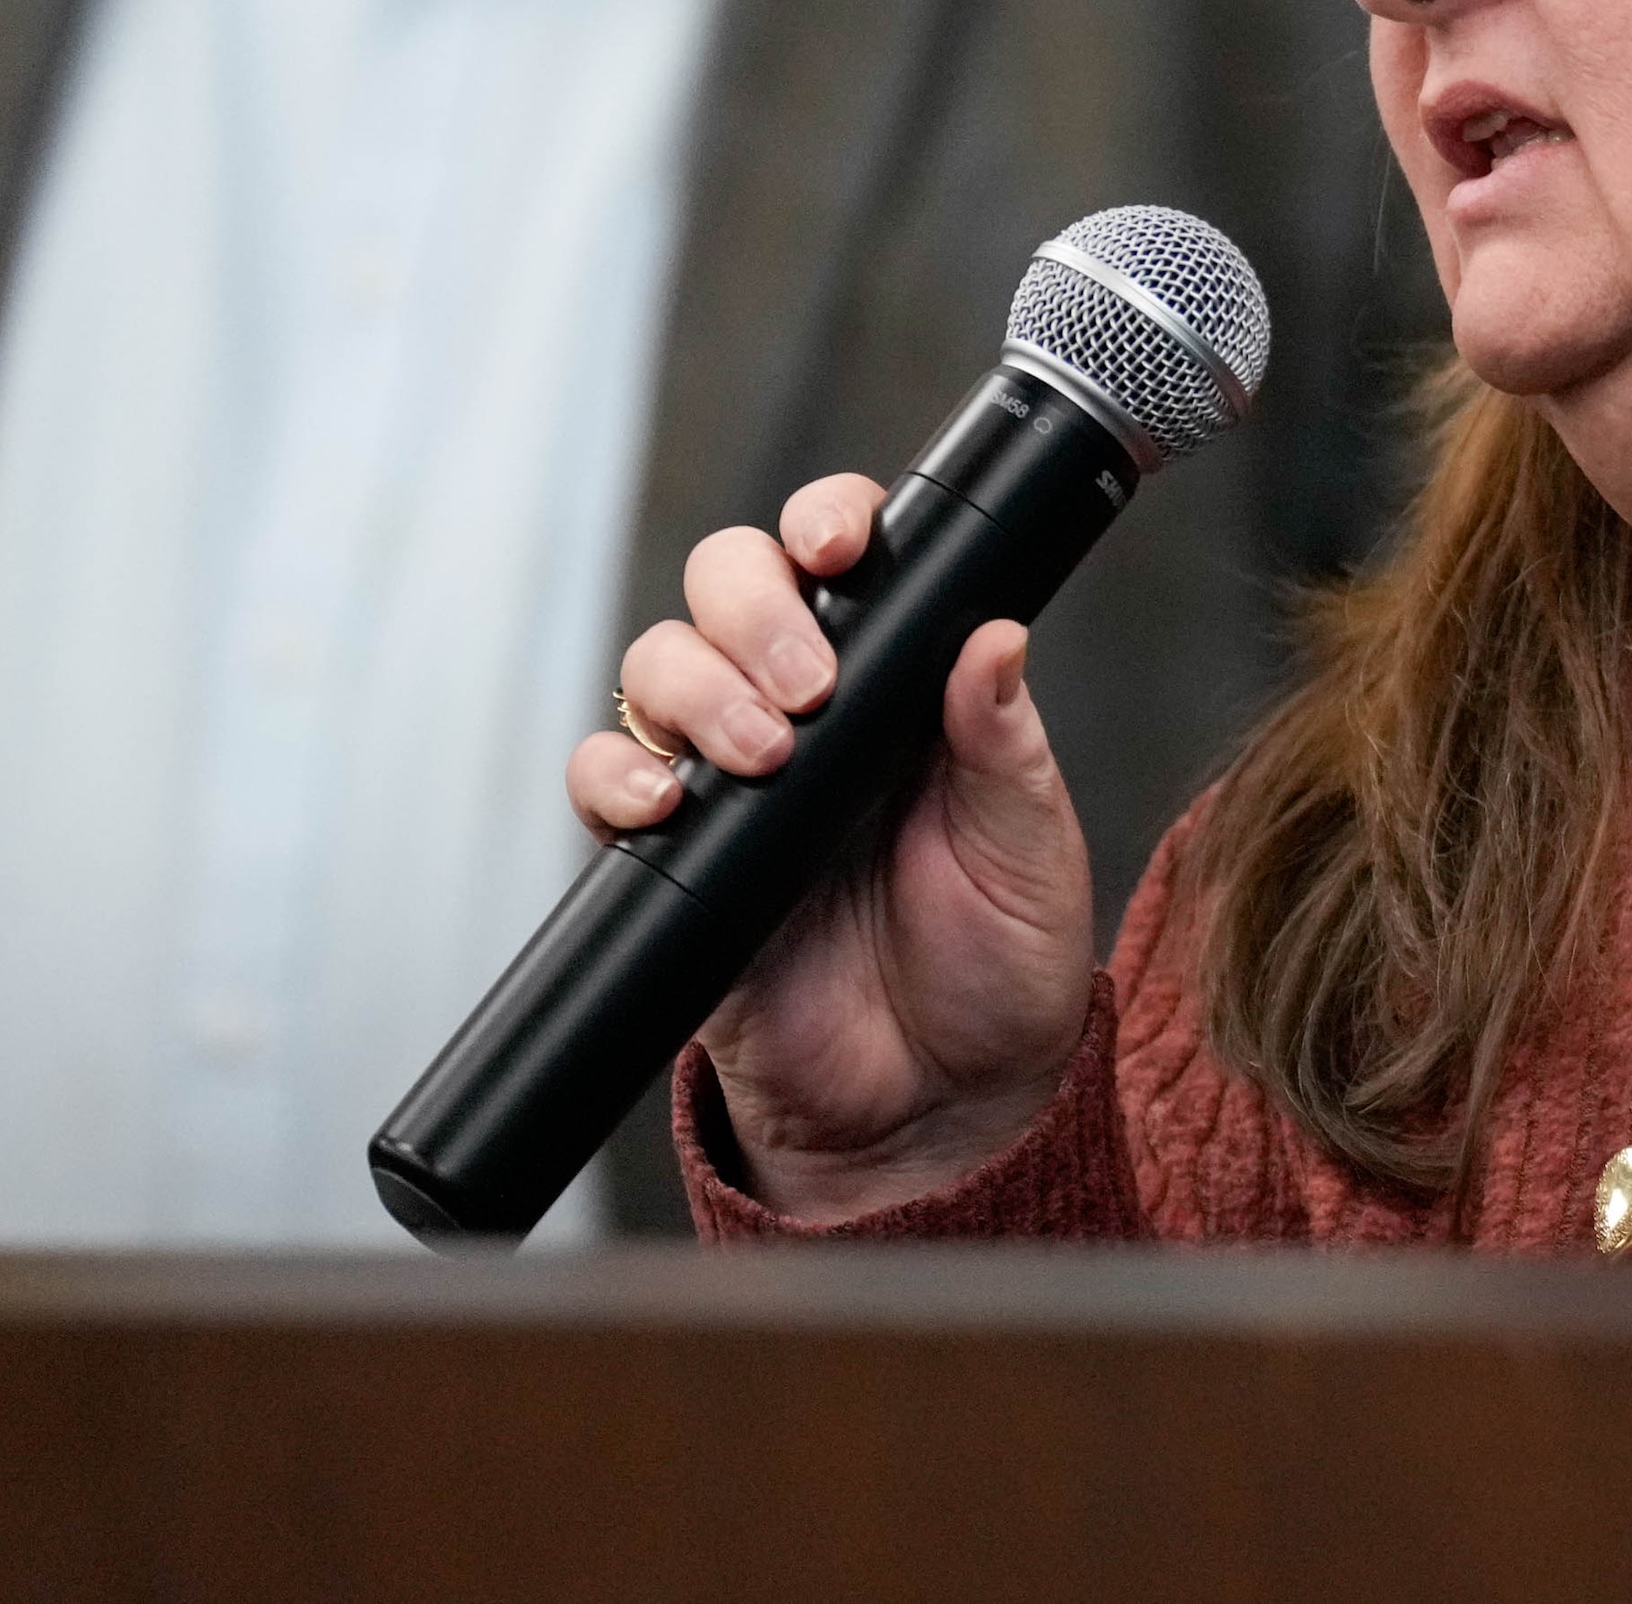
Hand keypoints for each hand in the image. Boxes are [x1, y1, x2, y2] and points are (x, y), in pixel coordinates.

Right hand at [565, 473, 1094, 1215]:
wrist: (938, 1107)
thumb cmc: (997, 965)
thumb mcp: (1026, 845)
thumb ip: (1003, 743)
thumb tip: (994, 636)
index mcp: (896, 682)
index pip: (837, 559)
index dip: (822, 524)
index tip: (839, 549)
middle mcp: (803, 712)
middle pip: (726, 587)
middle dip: (750, 606)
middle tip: (808, 686)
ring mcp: (729, 781)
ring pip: (659, 667)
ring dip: (696, 688)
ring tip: (761, 755)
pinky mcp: (673, 861)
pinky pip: (604, 784)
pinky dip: (614, 777)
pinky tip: (666, 804)